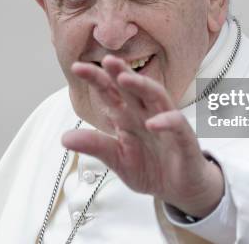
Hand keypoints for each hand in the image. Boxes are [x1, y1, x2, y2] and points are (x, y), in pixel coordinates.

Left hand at [62, 55, 223, 217]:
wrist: (179, 188)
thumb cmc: (151, 168)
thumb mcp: (117, 159)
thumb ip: (95, 145)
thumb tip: (64, 138)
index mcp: (128, 116)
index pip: (110, 92)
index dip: (96, 78)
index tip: (77, 67)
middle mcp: (147, 113)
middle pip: (133, 87)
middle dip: (120, 71)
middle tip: (106, 60)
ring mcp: (167, 123)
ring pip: (156, 96)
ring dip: (142, 85)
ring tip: (125, 78)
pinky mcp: (184, 138)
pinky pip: (177, 124)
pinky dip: (165, 121)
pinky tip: (152, 122)